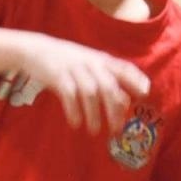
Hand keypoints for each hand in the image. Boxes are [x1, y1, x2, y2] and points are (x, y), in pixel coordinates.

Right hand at [14, 32, 148, 134]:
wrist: (35, 49)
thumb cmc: (68, 61)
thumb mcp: (90, 65)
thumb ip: (108, 80)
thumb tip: (126, 102)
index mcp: (101, 60)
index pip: (124, 67)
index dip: (136, 79)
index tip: (145, 93)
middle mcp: (91, 64)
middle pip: (108, 87)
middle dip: (114, 108)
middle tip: (117, 128)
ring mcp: (74, 69)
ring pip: (90, 93)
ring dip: (94, 114)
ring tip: (95, 131)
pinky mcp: (57, 76)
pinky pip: (69, 95)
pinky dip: (74, 110)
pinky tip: (76, 124)